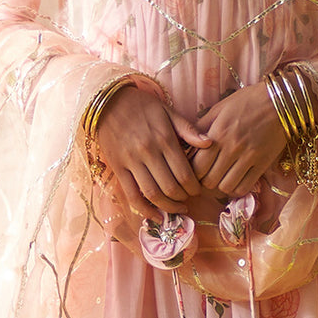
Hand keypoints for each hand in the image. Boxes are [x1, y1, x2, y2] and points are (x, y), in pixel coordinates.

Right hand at [95, 84, 211, 215]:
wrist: (107, 102)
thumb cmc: (142, 106)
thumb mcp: (168, 111)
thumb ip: (188, 129)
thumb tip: (210, 143)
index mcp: (164, 139)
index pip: (184, 173)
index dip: (194, 187)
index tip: (197, 190)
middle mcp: (148, 152)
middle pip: (170, 187)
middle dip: (183, 199)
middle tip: (188, 200)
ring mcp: (131, 162)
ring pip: (152, 194)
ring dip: (167, 207)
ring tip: (176, 208)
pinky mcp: (117, 168)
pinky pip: (131, 195)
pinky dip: (144, 210)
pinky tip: (155, 215)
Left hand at [191, 83, 286, 197]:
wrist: (280, 101)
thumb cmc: (248, 101)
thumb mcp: (220, 108)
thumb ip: (202, 126)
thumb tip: (186, 142)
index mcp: (218, 133)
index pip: (197, 166)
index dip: (192, 173)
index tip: (194, 171)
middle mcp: (232, 147)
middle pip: (208, 180)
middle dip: (203, 182)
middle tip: (205, 177)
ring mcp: (248, 157)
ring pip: (225, 187)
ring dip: (220, 187)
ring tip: (220, 180)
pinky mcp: (263, 164)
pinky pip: (245, 187)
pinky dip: (237, 189)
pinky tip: (234, 181)